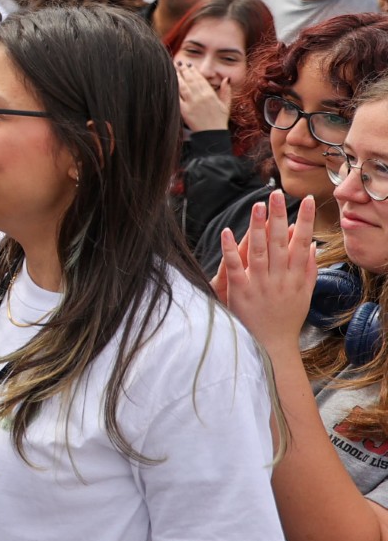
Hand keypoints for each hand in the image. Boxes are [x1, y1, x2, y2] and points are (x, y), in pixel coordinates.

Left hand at [174, 60, 231, 132]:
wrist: (212, 135)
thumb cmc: (219, 120)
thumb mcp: (226, 105)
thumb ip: (226, 91)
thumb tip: (226, 79)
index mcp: (210, 94)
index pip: (200, 79)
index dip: (193, 71)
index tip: (188, 64)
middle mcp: (201, 97)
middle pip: (190, 80)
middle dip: (184, 70)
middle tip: (178, 63)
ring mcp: (192, 103)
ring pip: (183, 86)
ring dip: (177, 77)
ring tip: (173, 69)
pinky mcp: (184, 110)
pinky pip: (177, 98)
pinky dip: (173, 90)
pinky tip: (169, 83)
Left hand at [213, 191, 316, 349]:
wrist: (272, 347)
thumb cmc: (287, 320)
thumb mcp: (304, 295)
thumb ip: (309, 270)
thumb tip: (311, 245)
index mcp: (296, 277)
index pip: (302, 242)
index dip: (305, 220)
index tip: (307, 200)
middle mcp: (280, 278)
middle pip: (280, 242)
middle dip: (279, 216)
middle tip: (276, 193)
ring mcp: (260, 285)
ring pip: (259, 251)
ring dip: (257, 227)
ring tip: (256, 205)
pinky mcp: (241, 292)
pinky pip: (234, 267)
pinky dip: (231, 249)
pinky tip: (228, 231)